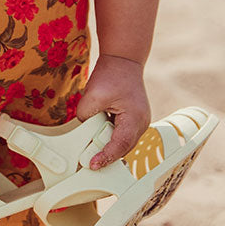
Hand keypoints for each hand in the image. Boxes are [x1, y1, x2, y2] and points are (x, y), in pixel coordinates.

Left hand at [75, 54, 151, 168]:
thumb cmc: (112, 74)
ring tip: (93, 156)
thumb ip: (85, 115)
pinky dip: (111, 140)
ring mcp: (139, 122)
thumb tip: (82, 129)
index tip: (93, 165)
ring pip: (123, 143)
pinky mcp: (133, 119)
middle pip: (124, 147)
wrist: (123, 60)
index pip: (121, 144)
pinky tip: (98, 142)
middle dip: (108, 156)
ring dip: (110, 148)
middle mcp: (141, 123)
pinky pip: (122, 135)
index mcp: (134, 118)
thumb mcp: (93, 95)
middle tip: (90, 164)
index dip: (106, 156)